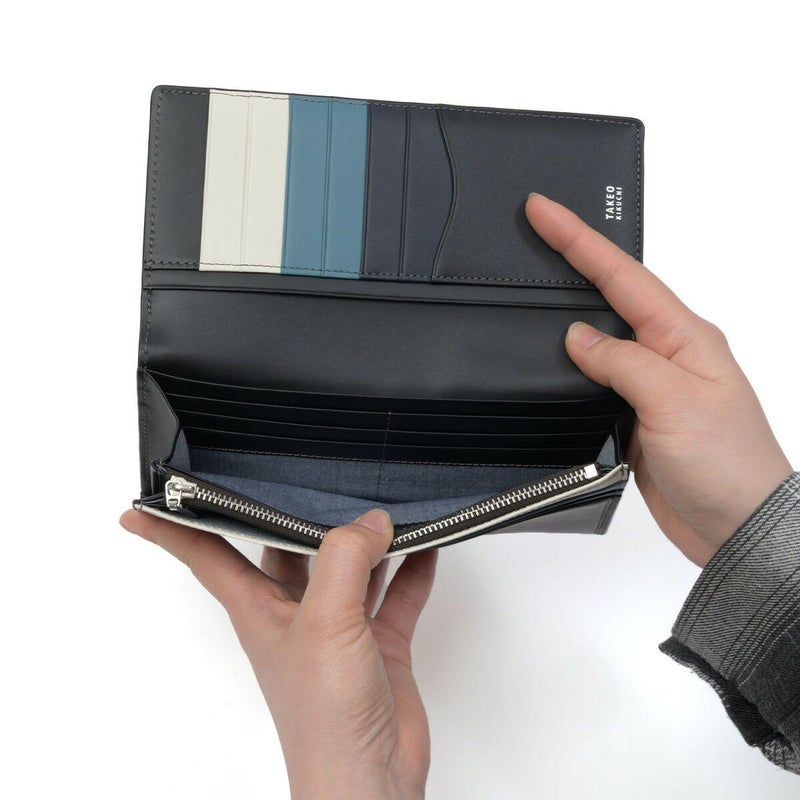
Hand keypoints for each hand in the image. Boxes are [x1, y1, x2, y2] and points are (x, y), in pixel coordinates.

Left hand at [119, 508, 435, 799]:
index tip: (144, 505)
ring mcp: (338, 627)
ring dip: (364, 539)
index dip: (172, 530)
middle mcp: (296, 612)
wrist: (371, 779)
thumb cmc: (324, 722)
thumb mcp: (324, 624)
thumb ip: (343, 561)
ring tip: (381, 502)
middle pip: (284, 549)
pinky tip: (425, 546)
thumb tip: (370, 521)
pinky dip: (410, 569)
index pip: (205, 556)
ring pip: (347, 566)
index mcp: (259, 608)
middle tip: (304, 474)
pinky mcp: (377, 642)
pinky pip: (395, 594)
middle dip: (292, 515)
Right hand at [525, 193, 793, 567]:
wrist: (738, 527)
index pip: (623, 275)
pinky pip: (597, 378)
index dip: (579, 239)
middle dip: (574, 258)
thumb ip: (623, 362)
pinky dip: (571, 364)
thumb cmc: (729, 464)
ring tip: (541, 277)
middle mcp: (669, 353)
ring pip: (601, 337)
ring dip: (570, 309)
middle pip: (612, 293)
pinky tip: (556, 357)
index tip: (543, 210)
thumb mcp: (674, 401)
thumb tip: (579, 337)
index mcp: (685, 336)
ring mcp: (652, 385)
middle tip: (536, 227)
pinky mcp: (636, 415)